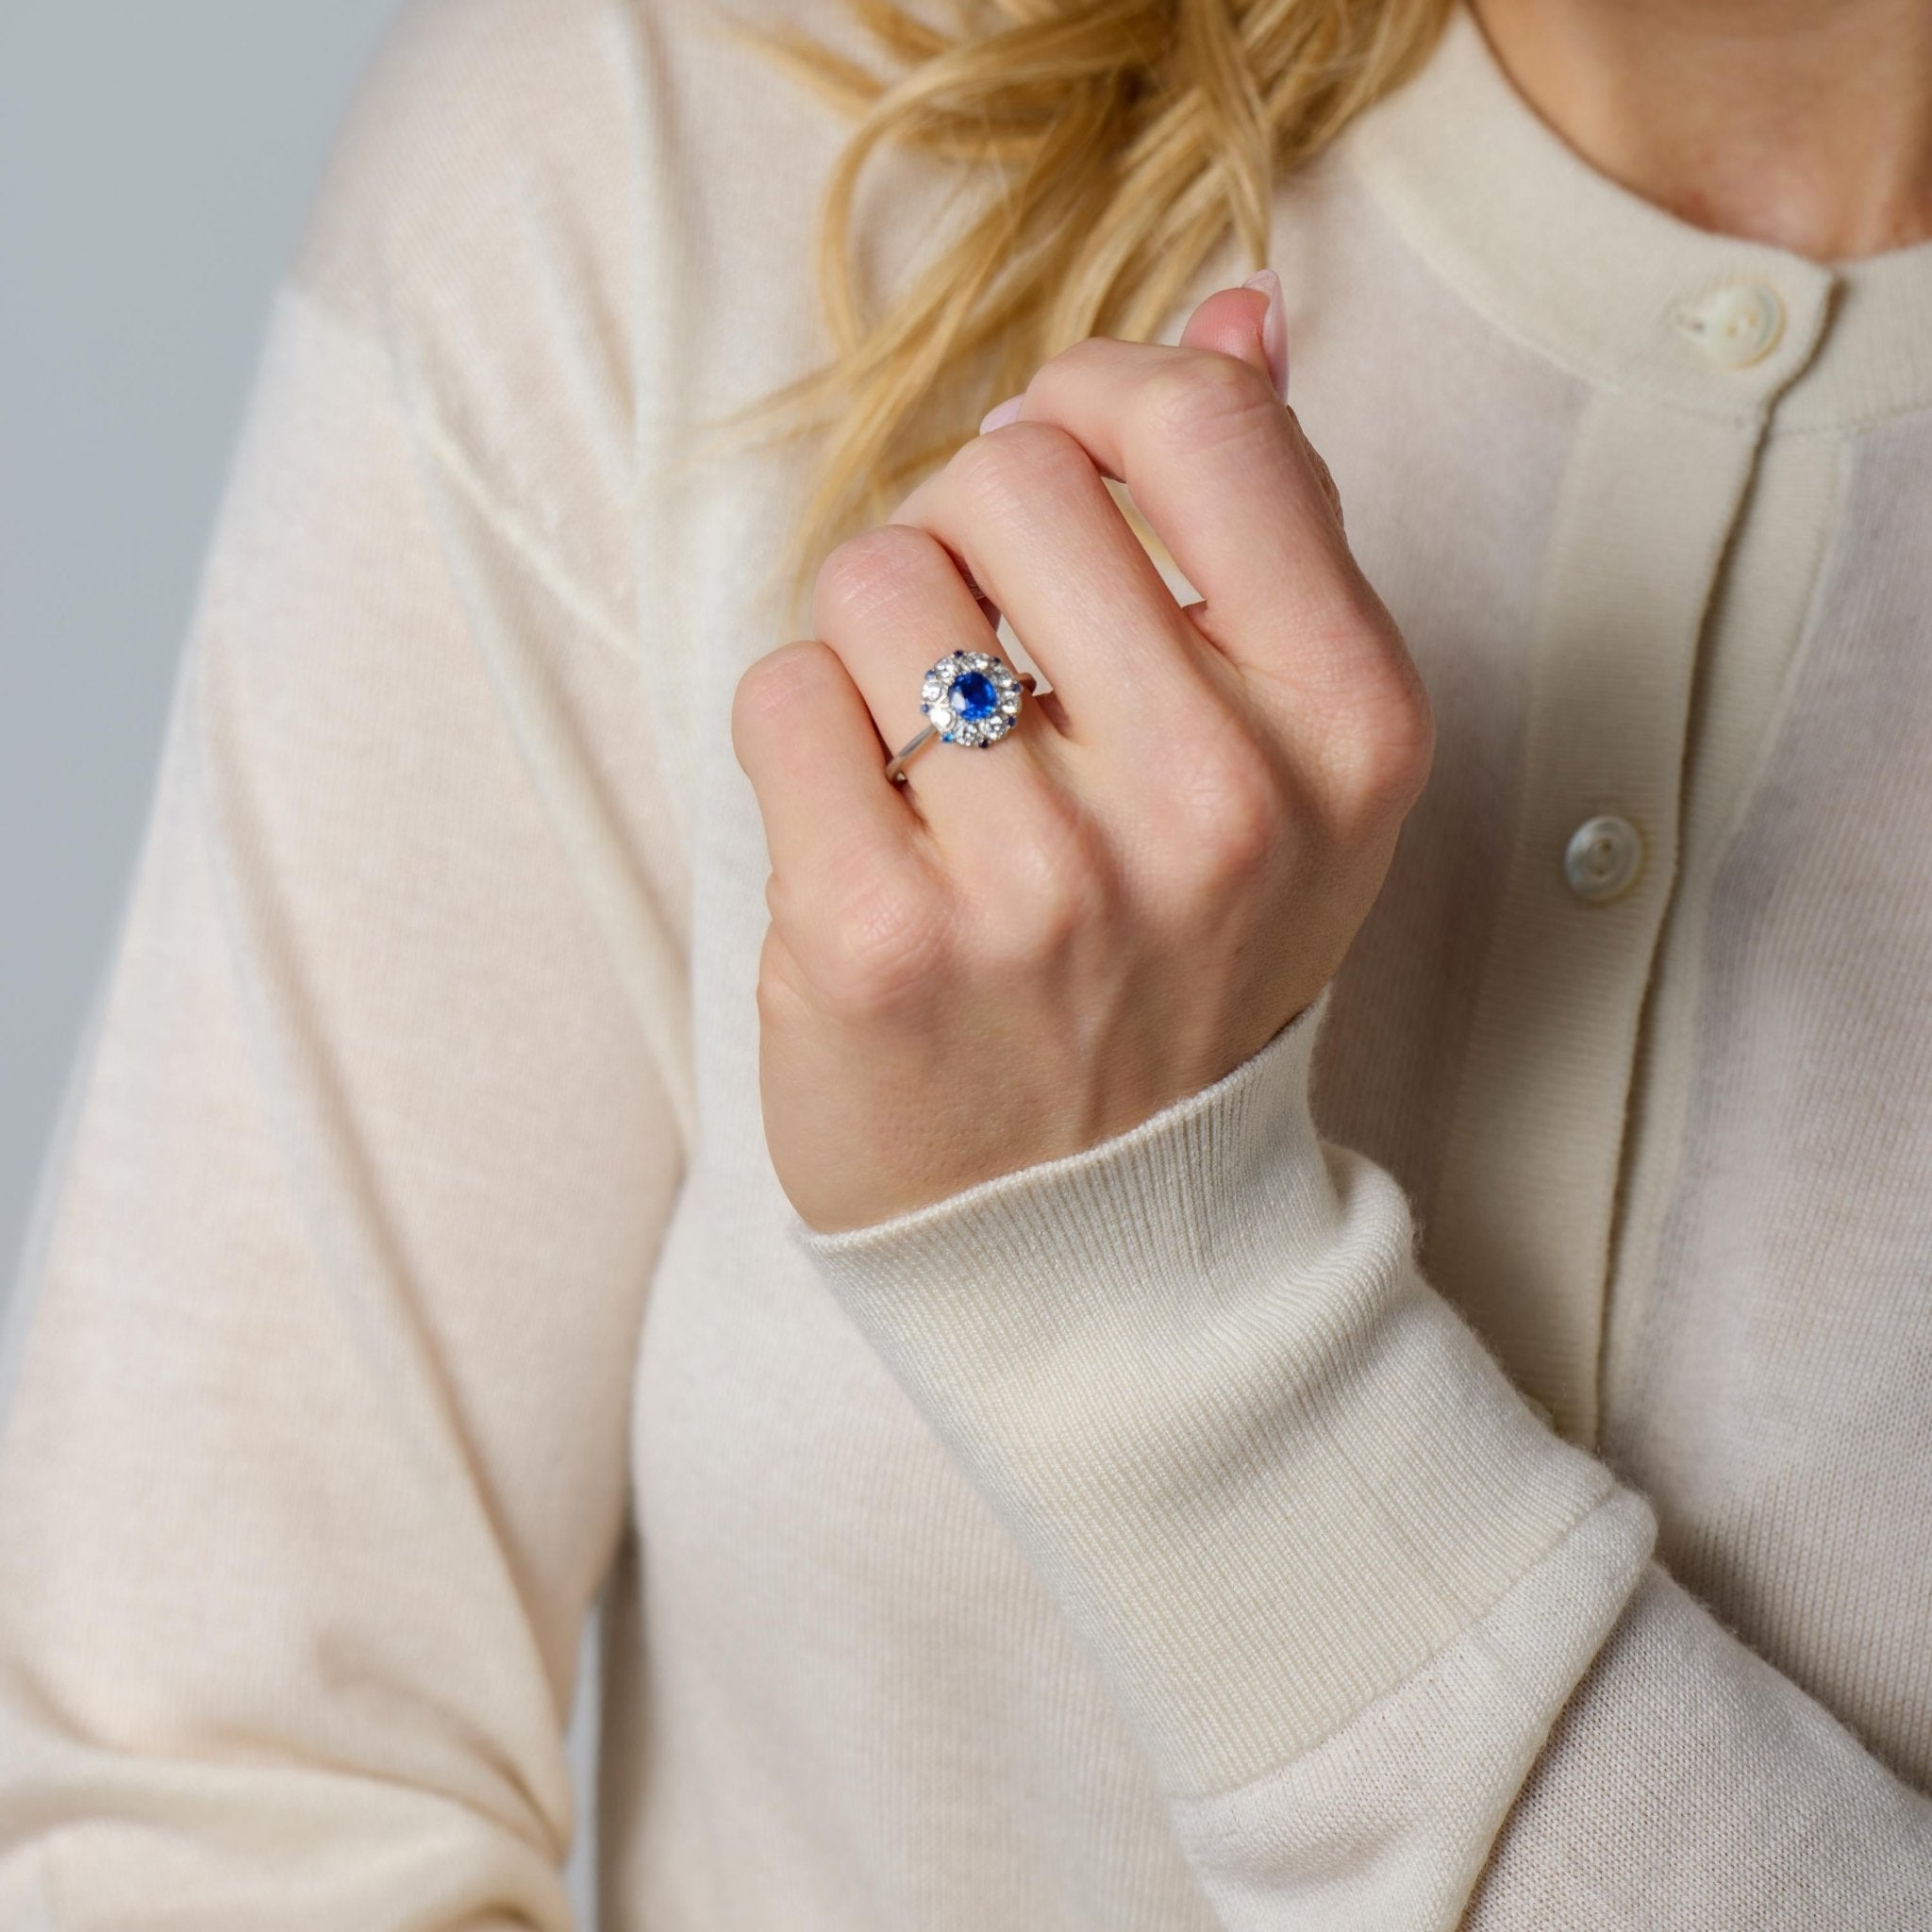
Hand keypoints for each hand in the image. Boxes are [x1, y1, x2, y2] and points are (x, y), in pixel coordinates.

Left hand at [732, 276, 1434, 1233]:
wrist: (1097, 1233)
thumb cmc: (1181, 967)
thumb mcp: (1290, 760)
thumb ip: (1266, 525)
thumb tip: (1237, 312)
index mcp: (1345, 728)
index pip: (1197, 421)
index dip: (1091, 403)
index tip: (1054, 474)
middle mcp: (1216, 801)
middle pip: (1004, 475)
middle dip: (962, 536)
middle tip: (978, 649)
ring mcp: (1043, 883)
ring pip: (872, 580)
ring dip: (877, 652)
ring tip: (937, 773)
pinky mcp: (874, 945)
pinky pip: (779, 697)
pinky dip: (802, 743)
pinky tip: (866, 838)